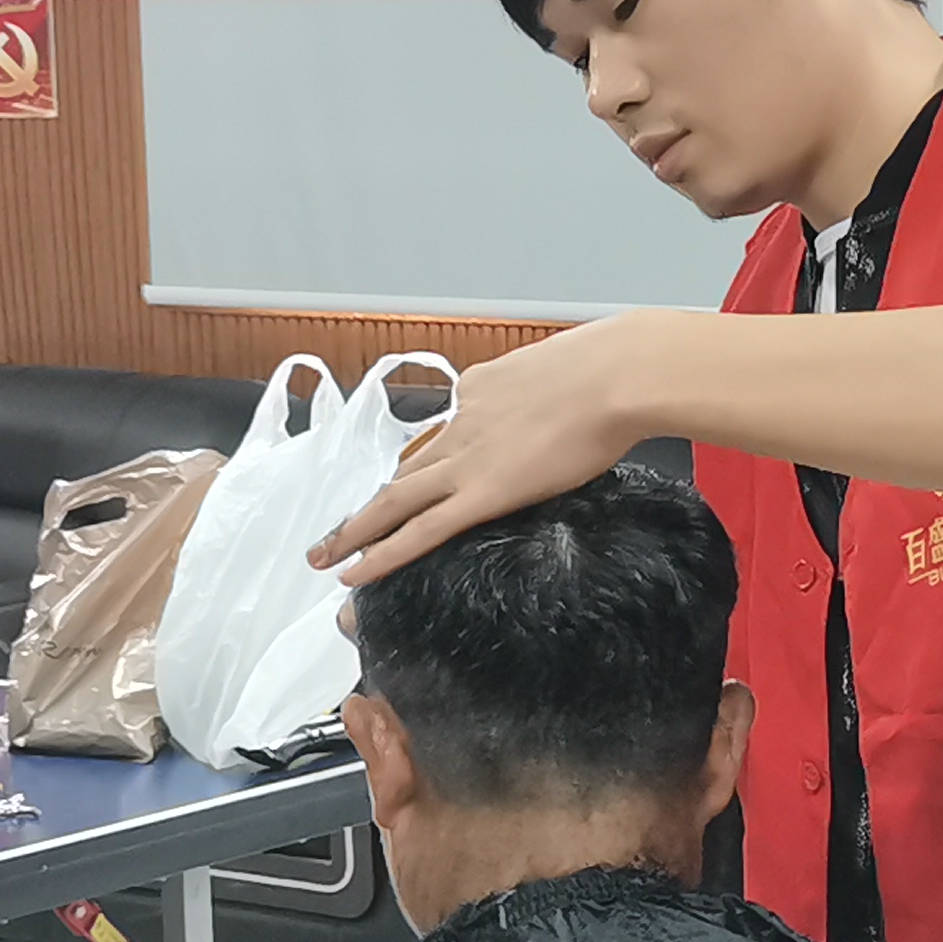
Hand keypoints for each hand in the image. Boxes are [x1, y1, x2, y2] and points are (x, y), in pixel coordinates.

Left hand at [309, 315, 667, 585]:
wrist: (616, 376)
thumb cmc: (613, 370)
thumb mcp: (565, 370)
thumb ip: (548, 392)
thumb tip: (562, 403)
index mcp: (480, 389)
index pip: (445, 428)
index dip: (426, 459)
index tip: (418, 478)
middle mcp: (461, 421)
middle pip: (404, 467)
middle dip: (368, 500)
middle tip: (334, 528)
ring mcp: (466, 458)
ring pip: (396, 498)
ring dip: (356, 528)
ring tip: (326, 554)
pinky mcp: (482, 492)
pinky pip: (421, 529)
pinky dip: (383, 551)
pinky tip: (357, 571)